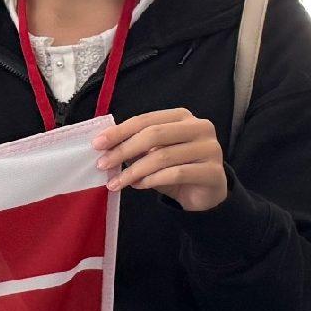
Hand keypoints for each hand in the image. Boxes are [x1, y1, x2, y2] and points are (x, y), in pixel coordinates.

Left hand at [95, 109, 226, 212]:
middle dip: (123, 150)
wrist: (205, 193)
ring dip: (134, 171)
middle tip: (103, 165)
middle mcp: (200, 128)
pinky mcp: (213, 171)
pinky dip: (152, 180)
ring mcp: (210, 149)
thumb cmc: (175, 168)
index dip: (119, 131)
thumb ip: (135, 147)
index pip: (146, 120)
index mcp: (182, 117)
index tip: (97, 144)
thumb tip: (104, 146)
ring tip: (116, 182)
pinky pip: (176, 174)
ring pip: (163, 156)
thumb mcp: (153, 154)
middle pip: (154, 134)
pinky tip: (139, 186)